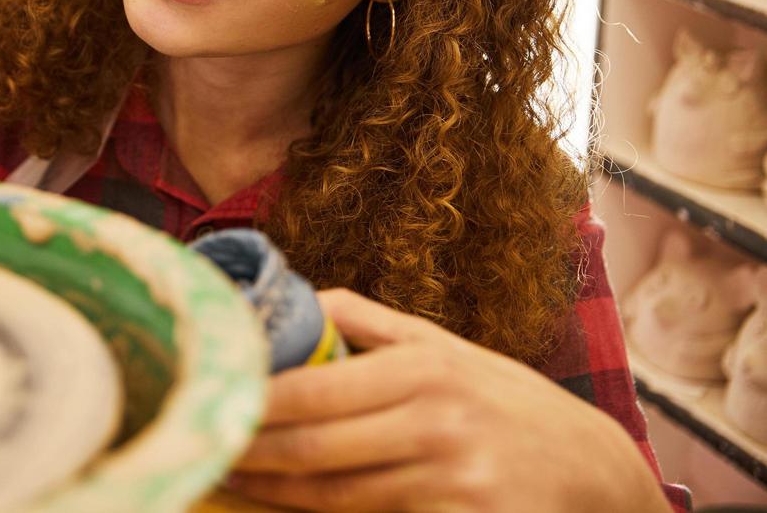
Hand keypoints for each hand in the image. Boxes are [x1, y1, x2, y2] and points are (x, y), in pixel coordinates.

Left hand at [223, 289, 670, 511]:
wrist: (597, 475)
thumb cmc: (508, 403)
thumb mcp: (447, 349)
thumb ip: (370, 325)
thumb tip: (296, 301)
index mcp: (425, 369)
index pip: (314, 391)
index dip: (253, 405)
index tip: (208, 402)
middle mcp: (438, 424)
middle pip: (315, 451)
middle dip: (247, 454)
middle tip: (196, 450)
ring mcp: (452, 484)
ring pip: (335, 499)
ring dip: (271, 494)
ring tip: (224, 479)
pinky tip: (288, 512)